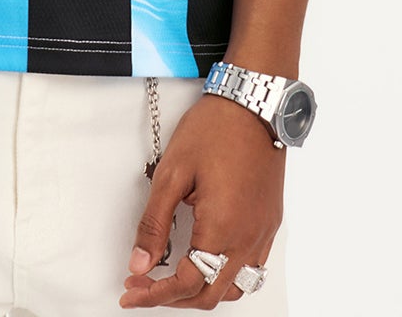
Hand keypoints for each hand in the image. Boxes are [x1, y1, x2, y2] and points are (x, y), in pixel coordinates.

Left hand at [119, 91, 283, 307]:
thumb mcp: (171, 173)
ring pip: (235, 288)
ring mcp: (263, 233)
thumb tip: (140, 263)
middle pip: (210, 294)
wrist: (253, 103)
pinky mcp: (270, 222)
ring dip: (203, 291)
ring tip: (174, 280)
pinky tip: (206, 260)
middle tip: (144, 287)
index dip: (154, 294)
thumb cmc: (215, 129)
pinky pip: (252, 268)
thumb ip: (154, 224)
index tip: (131, 291)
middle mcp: (247, 239)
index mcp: (221, 229)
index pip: (185, 283)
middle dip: (173, 299)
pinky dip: (226, 276)